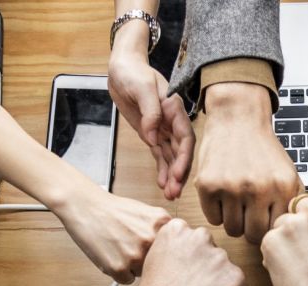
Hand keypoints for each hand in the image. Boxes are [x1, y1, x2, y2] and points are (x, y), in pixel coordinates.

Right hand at [54, 182, 170, 283]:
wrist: (86, 206)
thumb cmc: (115, 210)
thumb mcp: (149, 213)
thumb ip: (165, 232)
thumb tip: (179, 252)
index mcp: (163, 225)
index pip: (174, 252)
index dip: (162, 253)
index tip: (155, 251)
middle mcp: (151, 240)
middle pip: (159, 264)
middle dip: (148, 260)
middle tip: (131, 246)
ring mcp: (135, 256)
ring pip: (143, 274)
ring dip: (133, 267)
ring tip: (119, 248)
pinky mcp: (119, 268)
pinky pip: (126, 280)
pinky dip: (119, 272)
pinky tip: (111, 255)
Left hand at [108, 29, 193, 199]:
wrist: (122, 68)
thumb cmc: (133, 73)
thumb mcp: (142, 88)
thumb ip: (151, 112)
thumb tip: (153, 136)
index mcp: (174, 109)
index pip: (185, 137)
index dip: (184, 157)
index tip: (178, 174)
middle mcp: (172, 122)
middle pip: (180, 152)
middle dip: (179, 173)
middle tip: (175, 192)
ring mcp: (162, 129)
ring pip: (171, 157)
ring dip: (172, 176)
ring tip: (170, 195)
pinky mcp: (152, 134)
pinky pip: (160, 155)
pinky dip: (162, 170)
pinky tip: (163, 185)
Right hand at [126, 218, 249, 285]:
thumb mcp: (154, 262)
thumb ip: (175, 251)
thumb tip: (192, 256)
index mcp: (176, 230)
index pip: (194, 239)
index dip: (190, 260)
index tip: (183, 273)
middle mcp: (200, 238)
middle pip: (212, 251)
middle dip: (206, 269)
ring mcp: (220, 258)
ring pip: (226, 270)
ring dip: (218, 284)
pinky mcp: (236, 278)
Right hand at [196, 82, 301, 243]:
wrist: (238, 119)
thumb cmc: (263, 151)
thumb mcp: (288, 173)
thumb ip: (292, 203)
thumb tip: (291, 232)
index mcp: (282, 187)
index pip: (276, 230)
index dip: (269, 229)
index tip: (265, 221)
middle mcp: (258, 189)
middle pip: (253, 235)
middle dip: (251, 229)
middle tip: (249, 216)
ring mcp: (231, 188)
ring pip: (232, 230)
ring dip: (234, 221)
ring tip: (236, 205)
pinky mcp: (208, 186)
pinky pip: (213, 219)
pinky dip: (217, 212)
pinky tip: (222, 197)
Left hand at [260, 186, 307, 285]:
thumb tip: (303, 209)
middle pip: (294, 207)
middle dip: (296, 225)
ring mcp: (292, 223)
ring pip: (279, 224)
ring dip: (283, 241)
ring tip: (302, 264)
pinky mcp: (272, 239)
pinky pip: (267, 241)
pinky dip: (273, 255)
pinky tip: (290, 270)